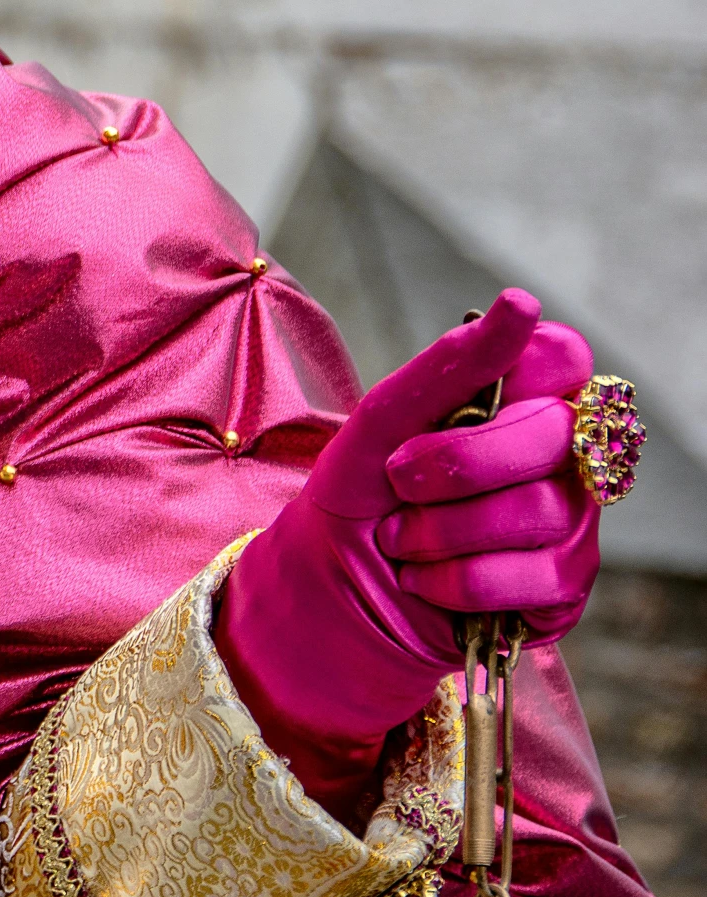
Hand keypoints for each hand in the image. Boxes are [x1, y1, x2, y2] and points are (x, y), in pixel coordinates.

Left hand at [213, 291, 601, 816]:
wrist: (325, 591)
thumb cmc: (357, 497)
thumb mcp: (381, 422)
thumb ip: (450, 364)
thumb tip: (524, 304)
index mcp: (518, 402)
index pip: (564, 360)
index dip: (519, 375)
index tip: (459, 404)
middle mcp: (558, 458)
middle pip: (552, 432)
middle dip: (455, 463)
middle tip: (400, 481)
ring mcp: (569, 524)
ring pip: (542, 510)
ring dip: (443, 532)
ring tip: (403, 541)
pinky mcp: (564, 590)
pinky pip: (538, 575)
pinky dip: (458, 582)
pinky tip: (428, 582)